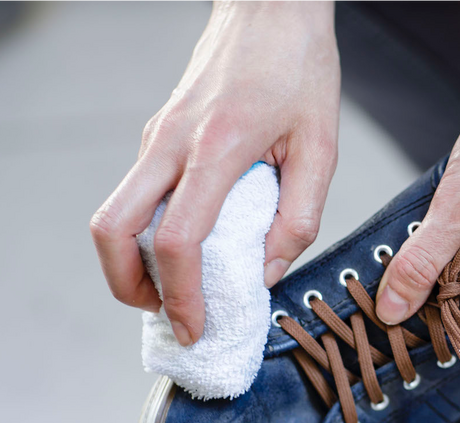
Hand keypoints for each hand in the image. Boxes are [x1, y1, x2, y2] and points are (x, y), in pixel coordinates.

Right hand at [90, 0, 339, 345]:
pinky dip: (149, 231)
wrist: (270, 6)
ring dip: (134, 260)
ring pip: (116, 211)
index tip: (196, 327)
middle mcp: (172, 142)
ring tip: (178, 290)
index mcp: (217, 148)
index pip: (177, 239)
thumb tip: (265, 273)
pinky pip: (139, 193)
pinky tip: (188, 248)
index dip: (181, 295)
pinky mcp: (159, 133)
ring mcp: (157, 136)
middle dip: (128, 286)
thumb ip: (298, 218)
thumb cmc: (299, 69)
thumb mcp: (321, 148)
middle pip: (111, 229)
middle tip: (167, 314)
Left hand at [375, 79, 459, 323]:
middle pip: (458, 291)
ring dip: (445, 244)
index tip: (395, 263)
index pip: (448, 312)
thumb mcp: (457, 205)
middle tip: (425, 221)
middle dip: (431, 262)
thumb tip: (390, 311)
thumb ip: (422, 262)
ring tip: (448, 205)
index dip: (415, 292)